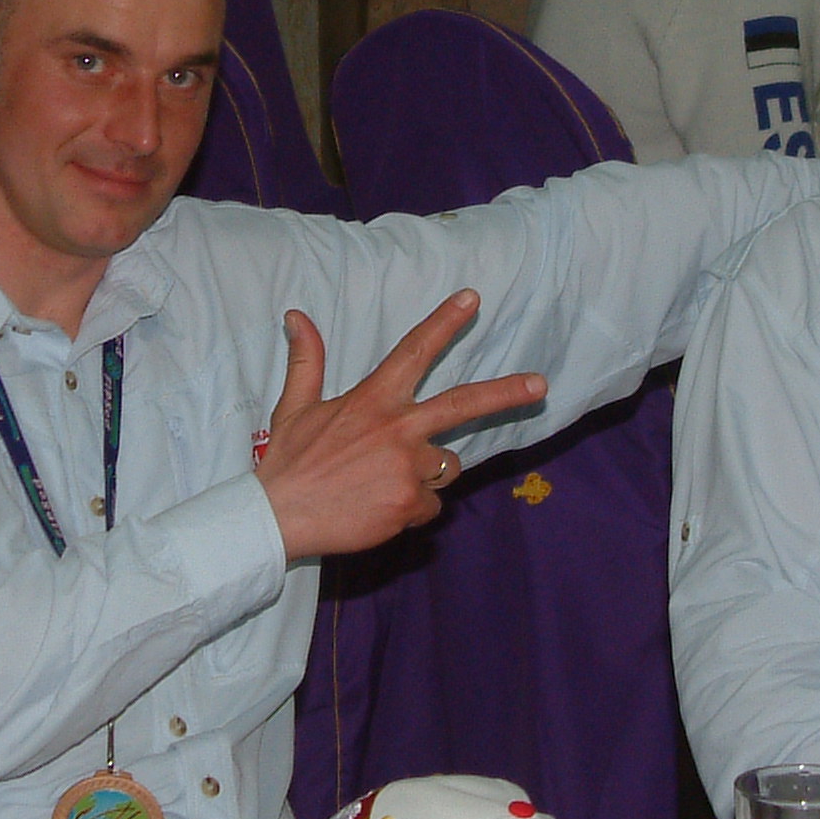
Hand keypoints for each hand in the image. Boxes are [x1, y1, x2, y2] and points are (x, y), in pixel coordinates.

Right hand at [257, 290, 545, 560]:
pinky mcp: (410, 502)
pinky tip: (378, 509)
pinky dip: (411, 509)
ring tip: (382, 483)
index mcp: (373, 399)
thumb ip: (307, 361)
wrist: (279, 518)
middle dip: (507, 392)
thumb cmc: (288, 462)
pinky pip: (431, 504)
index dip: (445, 322)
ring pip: (445, 466)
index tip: (472, 300)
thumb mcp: (294, 407)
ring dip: (427, 474)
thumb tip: (296, 315)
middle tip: (540, 385)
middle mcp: (398, 427)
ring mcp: (407, 465)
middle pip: (464, 403)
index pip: (415, 351)